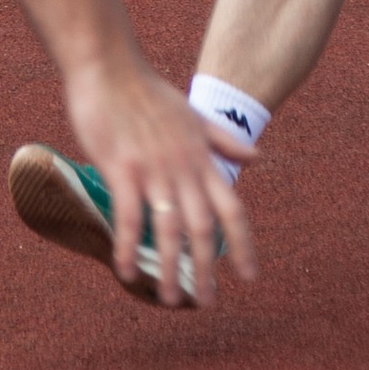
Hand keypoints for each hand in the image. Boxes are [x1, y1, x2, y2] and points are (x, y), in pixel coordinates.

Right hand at [60, 50, 256, 308]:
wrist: (110, 67)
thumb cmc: (147, 92)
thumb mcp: (193, 114)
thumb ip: (224, 140)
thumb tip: (258, 156)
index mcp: (201, 158)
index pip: (232, 209)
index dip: (242, 244)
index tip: (249, 276)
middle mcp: (184, 168)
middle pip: (204, 228)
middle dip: (206, 269)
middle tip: (206, 302)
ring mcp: (154, 170)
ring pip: (169, 229)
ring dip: (171, 268)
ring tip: (169, 299)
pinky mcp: (123, 169)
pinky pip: (129, 216)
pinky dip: (129, 246)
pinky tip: (126, 271)